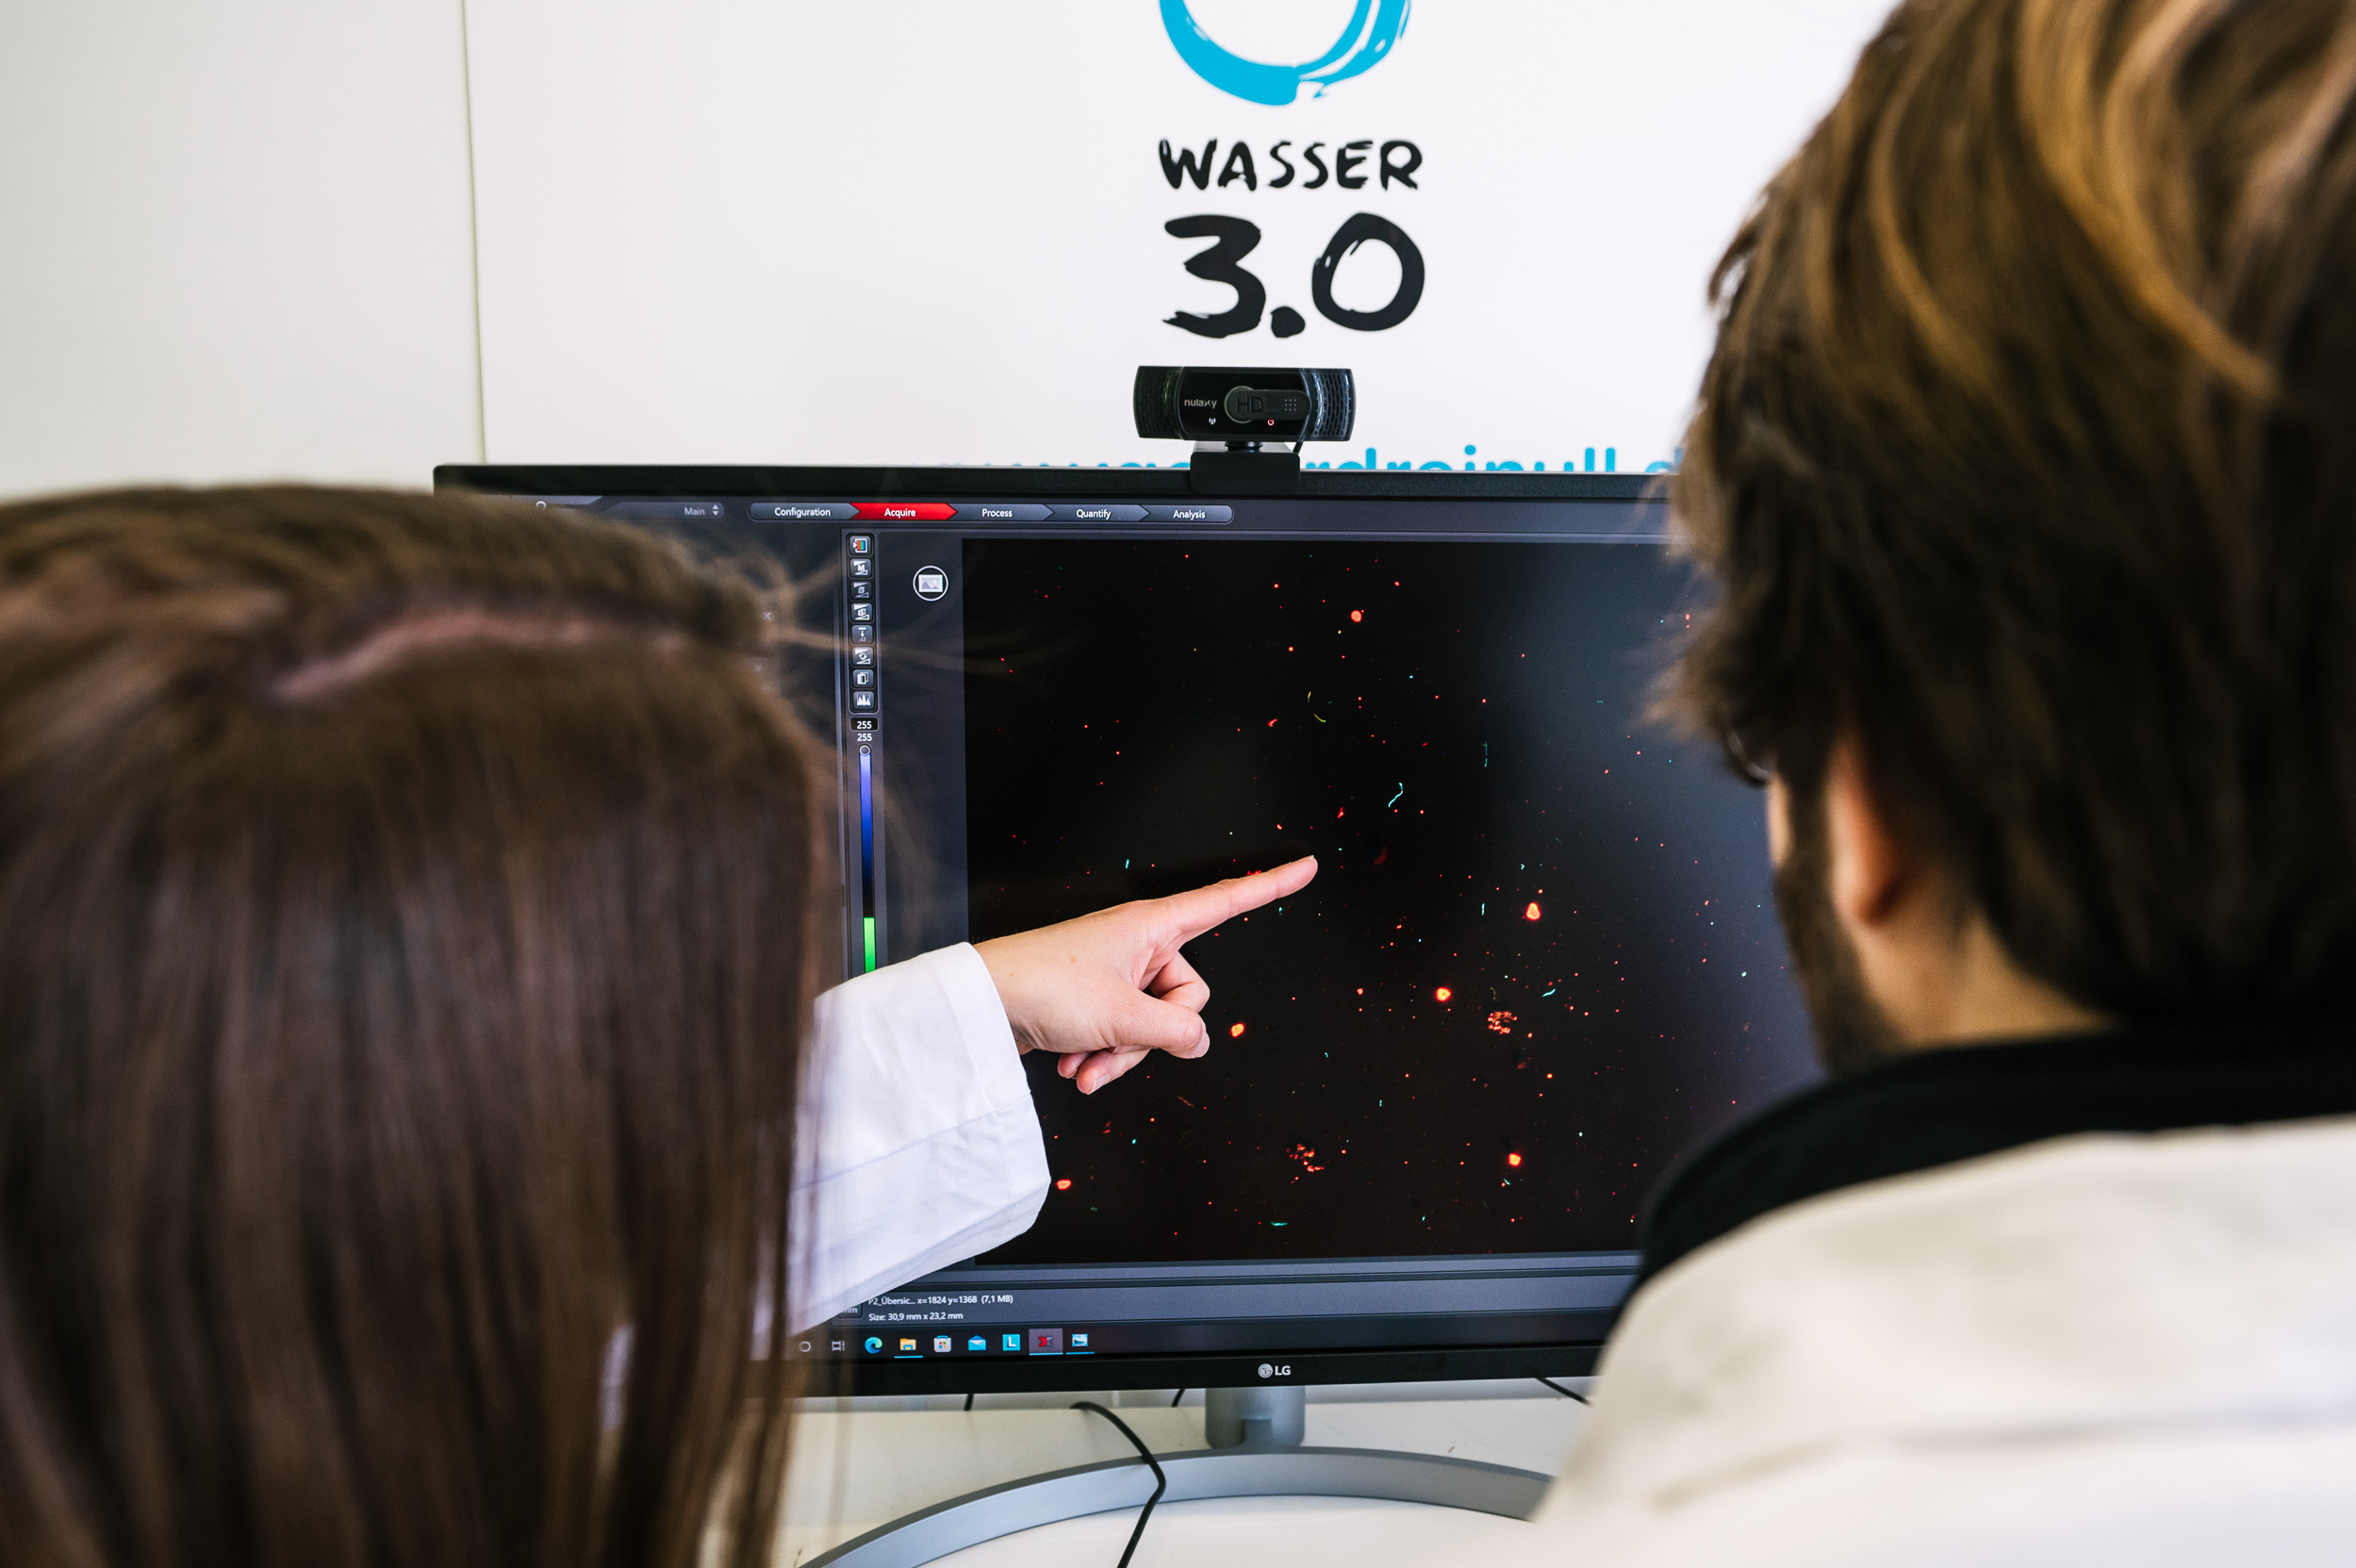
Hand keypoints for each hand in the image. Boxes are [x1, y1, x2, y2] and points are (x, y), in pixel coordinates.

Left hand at [976, 856, 1317, 1094]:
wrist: (981, 1005)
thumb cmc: (1044, 986)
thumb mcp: (1123, 1017)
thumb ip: (1175, 1030)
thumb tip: (1197, 1039)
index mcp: (1152, 925)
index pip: (1226, 901)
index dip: (1271, 885)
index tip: (1309, 866)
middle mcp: (1137, 943)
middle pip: (1187, 994)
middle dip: (1154, 1034)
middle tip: (1113, 1042)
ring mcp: (1116, 972)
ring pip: (1152, 1023)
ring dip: (1121, 1054)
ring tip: (1084, 1066)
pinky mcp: (1094, 999)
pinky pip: (1123, 1033)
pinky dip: (1101, 1055)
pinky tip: (1072, 1067)